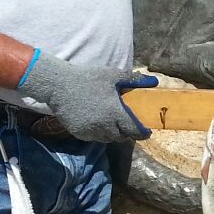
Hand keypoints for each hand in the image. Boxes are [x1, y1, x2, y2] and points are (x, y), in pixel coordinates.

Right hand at [20, 52, 158, 142]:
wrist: (58, 85)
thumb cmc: (88, 78)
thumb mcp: (113, 75)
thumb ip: (134, 80)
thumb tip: (154, 81)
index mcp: (115, 113)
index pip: (134, 131)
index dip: (142, 133)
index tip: (146, 132)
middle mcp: (104, 126)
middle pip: (121, 136)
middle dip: (126, 132)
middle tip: (127, 124)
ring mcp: (90, 131)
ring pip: (107, 139)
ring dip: (112, 133)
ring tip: (112, 123)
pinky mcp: (79, 133)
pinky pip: (93, 137)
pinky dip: (98, 133)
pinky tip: (97, 122)